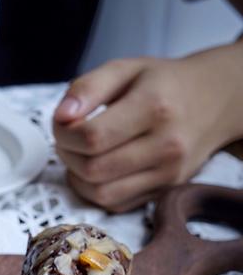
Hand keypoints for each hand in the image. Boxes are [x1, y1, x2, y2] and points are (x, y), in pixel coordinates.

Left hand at [53, 43, 242, 211]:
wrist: (212, 101)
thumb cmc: (161, 83)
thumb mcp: (125, 69)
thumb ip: (87, 87)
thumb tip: (61, 116)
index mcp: (154, 106)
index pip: (92, 136)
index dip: (63, 133)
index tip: (62, 122)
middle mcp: (166, 145)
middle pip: (94, 169)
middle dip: (67, 155)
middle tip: (68, 138)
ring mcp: (168, 173)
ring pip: (102, 194)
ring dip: (78, 177)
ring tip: (79, 154)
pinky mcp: (165, 191)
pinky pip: (116, 205)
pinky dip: (96, 191)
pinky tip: (97, 169)